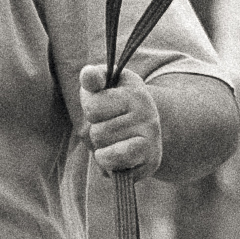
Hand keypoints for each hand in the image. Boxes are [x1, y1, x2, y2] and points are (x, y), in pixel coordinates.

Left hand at [75, 61, 165, 179]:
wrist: (145, 130)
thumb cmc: (116, 105)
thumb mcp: (105, 86)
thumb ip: (93, 78)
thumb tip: (87, 73)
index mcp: (134, 92)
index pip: (92, 108)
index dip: (92, 111)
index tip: (104, 107)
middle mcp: (147, 114)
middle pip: (97, 133)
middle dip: (98, 134)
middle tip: (112, 128)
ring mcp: (151, 138)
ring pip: (104, 151)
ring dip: (103, 151)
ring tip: (115, 142)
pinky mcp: (151, 160)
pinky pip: (117, 165)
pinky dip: (109, 164)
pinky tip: (117, 157)